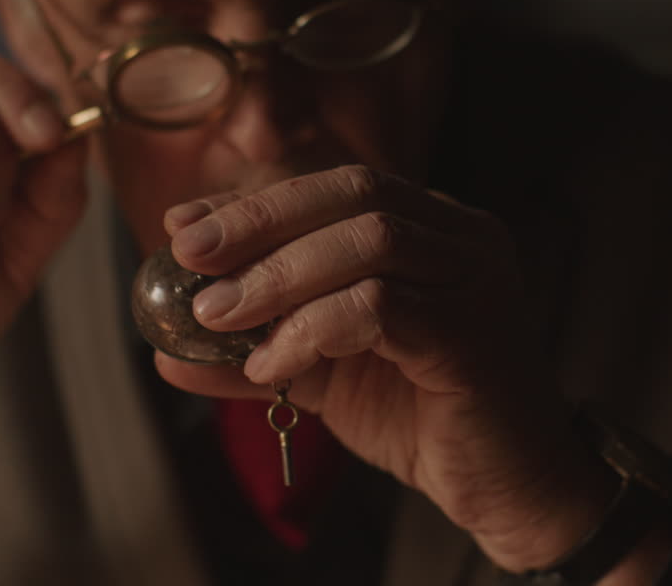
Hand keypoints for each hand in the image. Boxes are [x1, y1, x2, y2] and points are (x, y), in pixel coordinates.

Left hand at [154, 165, 611, 571]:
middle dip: (260, 219)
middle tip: (188, 256)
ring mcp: (475, 278)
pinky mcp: (473, 332)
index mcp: (433, 227)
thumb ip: (257, 348)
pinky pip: (378, 307)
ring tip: (218, 317)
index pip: (337, 187)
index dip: (258, 201)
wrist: (503, 485)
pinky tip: (272, 362)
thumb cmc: (421, 417)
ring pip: (368, 240)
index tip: (184, 226)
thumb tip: (168, 351)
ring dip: (279, 274)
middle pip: (353, 191)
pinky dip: (311, 328)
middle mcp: (462, 237)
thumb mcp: (323, 373)